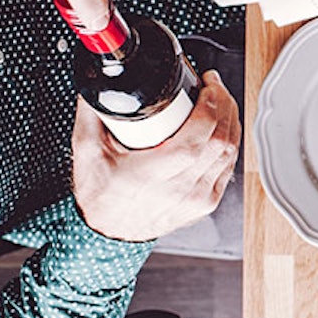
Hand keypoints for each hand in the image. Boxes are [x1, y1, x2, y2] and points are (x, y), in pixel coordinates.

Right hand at [71, 71, 238, 241]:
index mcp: (153, 175)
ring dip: (231, 120)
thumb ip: (92, 113)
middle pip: (222, 140)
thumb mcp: (86, 151)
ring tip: (220, 100)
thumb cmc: (100, 197)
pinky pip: (229, 167)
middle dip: (225, 104)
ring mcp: (198, 198)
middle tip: (214, 86)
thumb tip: (98, 85)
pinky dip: (230, 142)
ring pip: (231, 153)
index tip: (208, 84)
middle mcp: (181, 189)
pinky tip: (223, 127)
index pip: (199, 136)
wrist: (108, 233)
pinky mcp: (207, 203)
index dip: (212, 105)